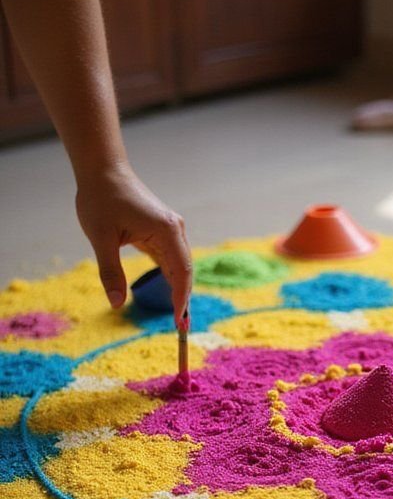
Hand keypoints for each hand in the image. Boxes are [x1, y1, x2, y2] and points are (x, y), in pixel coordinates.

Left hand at [76, 161, 191, 327]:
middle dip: (184, 299)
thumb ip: (110, 273)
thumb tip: (117, 304)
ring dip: (179, 289)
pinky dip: (171, 277)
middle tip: (182, 328)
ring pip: (180, 266)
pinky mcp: (162, 230)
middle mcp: (175, 230)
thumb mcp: (101, 238)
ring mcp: (170, 229)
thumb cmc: (101, 199)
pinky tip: (171, 294)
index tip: (178, 321)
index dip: (181, 299)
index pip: (181, 272)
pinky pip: (171, 258)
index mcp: (166, 231)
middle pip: (186, 271)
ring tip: (177, 316)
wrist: (103, 170)